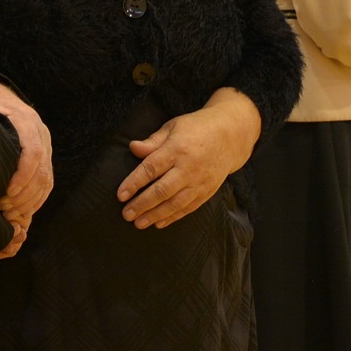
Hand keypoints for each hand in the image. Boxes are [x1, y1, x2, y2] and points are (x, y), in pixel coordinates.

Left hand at [0, 79, 52, 259]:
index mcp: (26, 120)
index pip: (33, 152)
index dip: (23, 175)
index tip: (7, 192)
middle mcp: (41, 133)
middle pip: (42, 171)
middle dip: (24, 196)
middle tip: (3, 209)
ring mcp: (45, 145)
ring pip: (46, 181)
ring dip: (29, 202)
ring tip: (8, 214)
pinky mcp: (45, 157)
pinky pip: (46, 184)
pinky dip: (35, 201)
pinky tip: (19, 212)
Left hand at [117, 89, 260, 229]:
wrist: (230, 136)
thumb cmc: (196, 128)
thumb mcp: (173, 127)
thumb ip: (153, 141)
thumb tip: (133, 148)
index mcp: (177, 149)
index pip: (151, 168)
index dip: (134, 182)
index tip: (120, 195)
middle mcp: (188, 167)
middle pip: (162, 190)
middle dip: (142, 204)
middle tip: (126, 214)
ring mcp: (199, 181)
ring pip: (175, 203)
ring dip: (155, 215)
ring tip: (138, 223)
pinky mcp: (207, 191)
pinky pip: (188, 208)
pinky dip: (173, 217)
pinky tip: (159, 223)